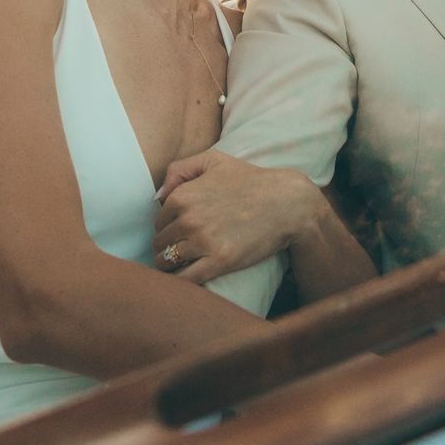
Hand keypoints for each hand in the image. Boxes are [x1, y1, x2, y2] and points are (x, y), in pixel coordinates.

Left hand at [152, 149, 325, 284]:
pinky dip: (180, 283)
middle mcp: (188, 219)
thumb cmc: (250, 179)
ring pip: (167, 262)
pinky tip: (187, 280)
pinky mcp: (219, 262)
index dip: (166, 228)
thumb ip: (178, 170)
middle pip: (160, 243)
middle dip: (166, 248)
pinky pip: (185, 280)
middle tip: (178, 251)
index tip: (176, 233)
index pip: (158, 221)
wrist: (286, 202)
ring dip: (169, 267)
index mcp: (182, 196)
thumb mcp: (213, 160)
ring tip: (180, 267)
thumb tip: (157, 197)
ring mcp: (203, 241)